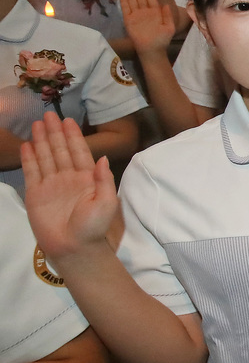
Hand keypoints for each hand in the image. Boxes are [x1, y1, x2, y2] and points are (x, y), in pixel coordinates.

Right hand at [19, 113, 118, 259]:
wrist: (74, 247)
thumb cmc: (94, 227)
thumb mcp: (107, 202)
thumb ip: (105, 179)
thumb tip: (102, 158)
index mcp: (87, 178)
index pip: (79, 152)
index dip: (73, 136)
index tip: (68, 120)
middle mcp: (68, 178)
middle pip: (60, 150)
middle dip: (55, 132)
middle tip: (48, 114)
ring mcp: (51, 185)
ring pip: (46, 157)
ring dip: (42, 141)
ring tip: (37, 124)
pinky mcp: (36, 194)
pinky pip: (32, 172)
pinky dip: (30, 158)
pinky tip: (27, 145)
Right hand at [119, 0, 174, 55]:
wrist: (152, 50)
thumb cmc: (162, 40)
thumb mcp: (169, 27)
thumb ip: (167, 15)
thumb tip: (165, 4)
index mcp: (155, 11)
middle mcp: (145, 11)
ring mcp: (136, 15)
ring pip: (133, 0)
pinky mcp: (129, 20)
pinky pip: (126, 9)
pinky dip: (124, 2)